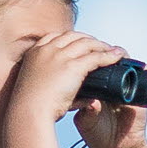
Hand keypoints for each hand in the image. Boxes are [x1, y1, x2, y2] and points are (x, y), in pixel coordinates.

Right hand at [6, 28, 128, 130]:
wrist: (29, 111)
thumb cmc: (32, 107)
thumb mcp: (39, 89)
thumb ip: (58, 87)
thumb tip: (84, 97)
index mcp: (35, 52)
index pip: (55, 37)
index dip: (71, 39)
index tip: (81, 43)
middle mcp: (47, 49)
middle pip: (73, 36)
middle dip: (89, 39)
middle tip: (101, 46)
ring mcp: (59, 56)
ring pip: (86, 43)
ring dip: (102, 46)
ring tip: (114, 51)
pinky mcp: (73, 66)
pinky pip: (95, 57)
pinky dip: (108, 56)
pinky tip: (117, 57)